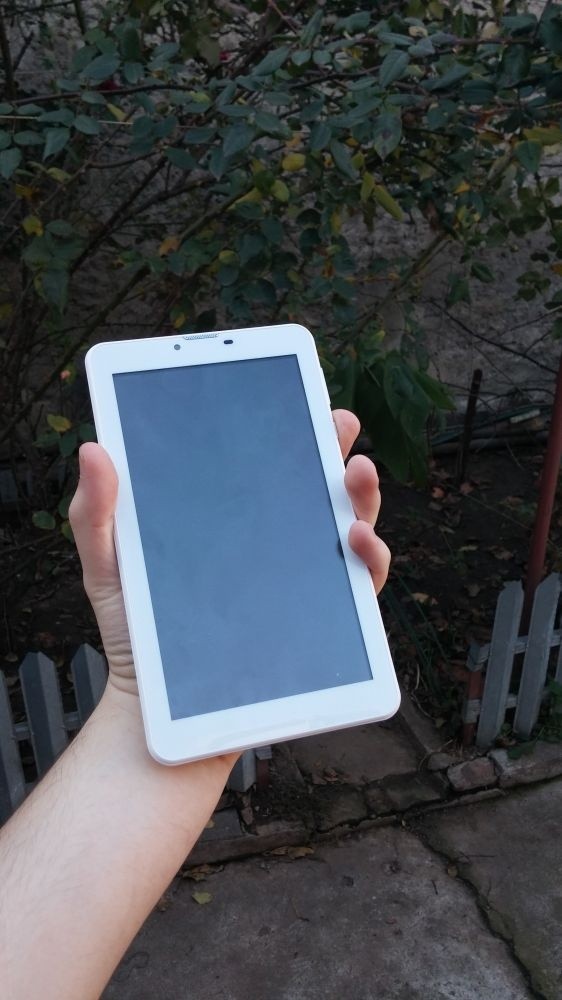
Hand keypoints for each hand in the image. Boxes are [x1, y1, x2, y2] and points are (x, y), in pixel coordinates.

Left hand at [69, 409, 389, 702]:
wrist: (158, 710)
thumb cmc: (135, 636)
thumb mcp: (107, 567)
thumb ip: (97, 513)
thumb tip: (94, 449)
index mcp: (229, 519)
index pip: (263, 462)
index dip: (284, 424)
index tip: (295, 392)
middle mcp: (272, 542)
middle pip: (314, 485)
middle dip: (334, 447)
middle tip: (338, 422)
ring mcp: (301, 580)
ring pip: (348, 525)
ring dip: (362, 495)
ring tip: (355, 473)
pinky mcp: (322, 621)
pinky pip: (360, 585)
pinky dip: (372, 559)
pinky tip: (358, 542)